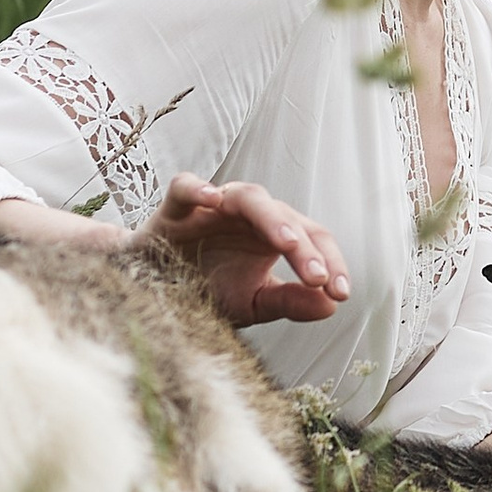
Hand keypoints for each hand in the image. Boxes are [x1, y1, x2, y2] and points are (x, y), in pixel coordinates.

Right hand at [140, 176, 350, 327]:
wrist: (151, 288)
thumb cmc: (206, 287)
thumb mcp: (252, 303)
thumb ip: (289, 302)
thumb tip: (331, 305)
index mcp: (274, 235)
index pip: (313, 239)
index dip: (330, 263)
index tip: (340, 293)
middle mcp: (250, 215)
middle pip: (287, 217)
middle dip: (306, 249)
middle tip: (317, 278)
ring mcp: (214, 206)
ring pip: (249, 196)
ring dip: (270, 218)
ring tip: (287, 243)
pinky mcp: (176, 206)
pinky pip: (186, 186)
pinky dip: (198, 188)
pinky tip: (212, 199)